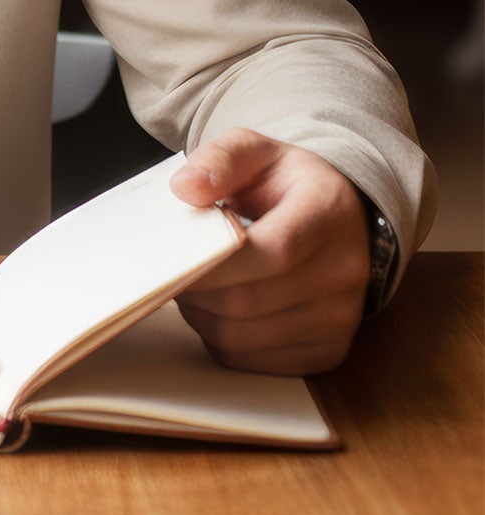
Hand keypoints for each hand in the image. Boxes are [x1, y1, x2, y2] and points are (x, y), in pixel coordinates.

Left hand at [170, 129, 370, 375]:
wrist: (337, 218)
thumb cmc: (286, 185)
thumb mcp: (256, 151)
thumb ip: (220, 159)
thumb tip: (185, 189)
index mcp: (329, 212)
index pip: (272, 251)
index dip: (213, 263)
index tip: (170, 258)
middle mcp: (345, 271)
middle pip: (249, 301)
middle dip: (195, 291)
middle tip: (170, 271)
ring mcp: (341, 318)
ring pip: (244, 338)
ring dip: (202, 317)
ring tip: (194, 286)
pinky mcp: (328, 352)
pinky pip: (254, 363)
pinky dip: (221, 341)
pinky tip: (218, 310)